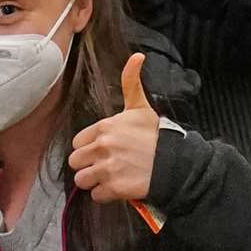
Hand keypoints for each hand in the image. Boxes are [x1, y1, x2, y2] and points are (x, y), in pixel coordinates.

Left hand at [68, 53, 159, 202]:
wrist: (174, 164)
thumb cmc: (156, 136)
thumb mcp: (141, 107)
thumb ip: (131, 82)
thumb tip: (137, 56)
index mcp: (105, 127)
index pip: (78, 143)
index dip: (88, 148)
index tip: (103, 150)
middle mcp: (103, 147)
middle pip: (75, 162)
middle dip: (87, 166)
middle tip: (104, 166)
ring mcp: (107, 168)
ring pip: (82, 180)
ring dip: (94, 181)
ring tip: (110, 177)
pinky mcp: (114, 188)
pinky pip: (96, 195)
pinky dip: (105, 195)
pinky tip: (117, 187)